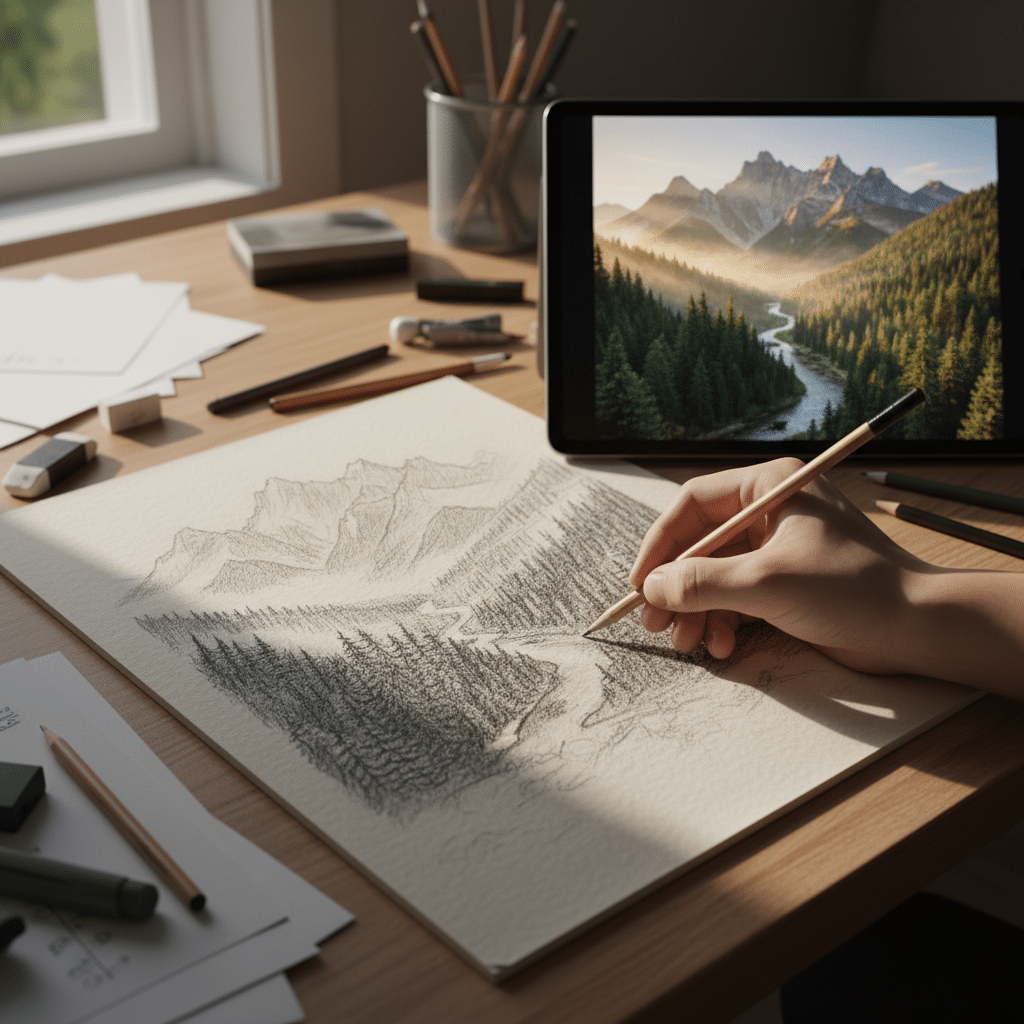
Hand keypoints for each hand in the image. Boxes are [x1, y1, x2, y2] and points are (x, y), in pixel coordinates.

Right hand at [628, 458, 931, 674]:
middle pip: (700, 544)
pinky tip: (722, 646)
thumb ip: (702, 583)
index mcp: (769, 488)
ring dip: (696, 611)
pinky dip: (722, 621)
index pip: (693, 505)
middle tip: (655, 623)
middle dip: (676, 586)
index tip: (641, 583)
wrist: (917, 628)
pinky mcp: (784, 582)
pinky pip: (735, 596)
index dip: (660, 545)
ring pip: (714, 575)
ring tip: (688, 643)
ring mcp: (776, 548)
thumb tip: (652, 588)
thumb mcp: (767, 582)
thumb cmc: (853, 588)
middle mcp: (769, 511)